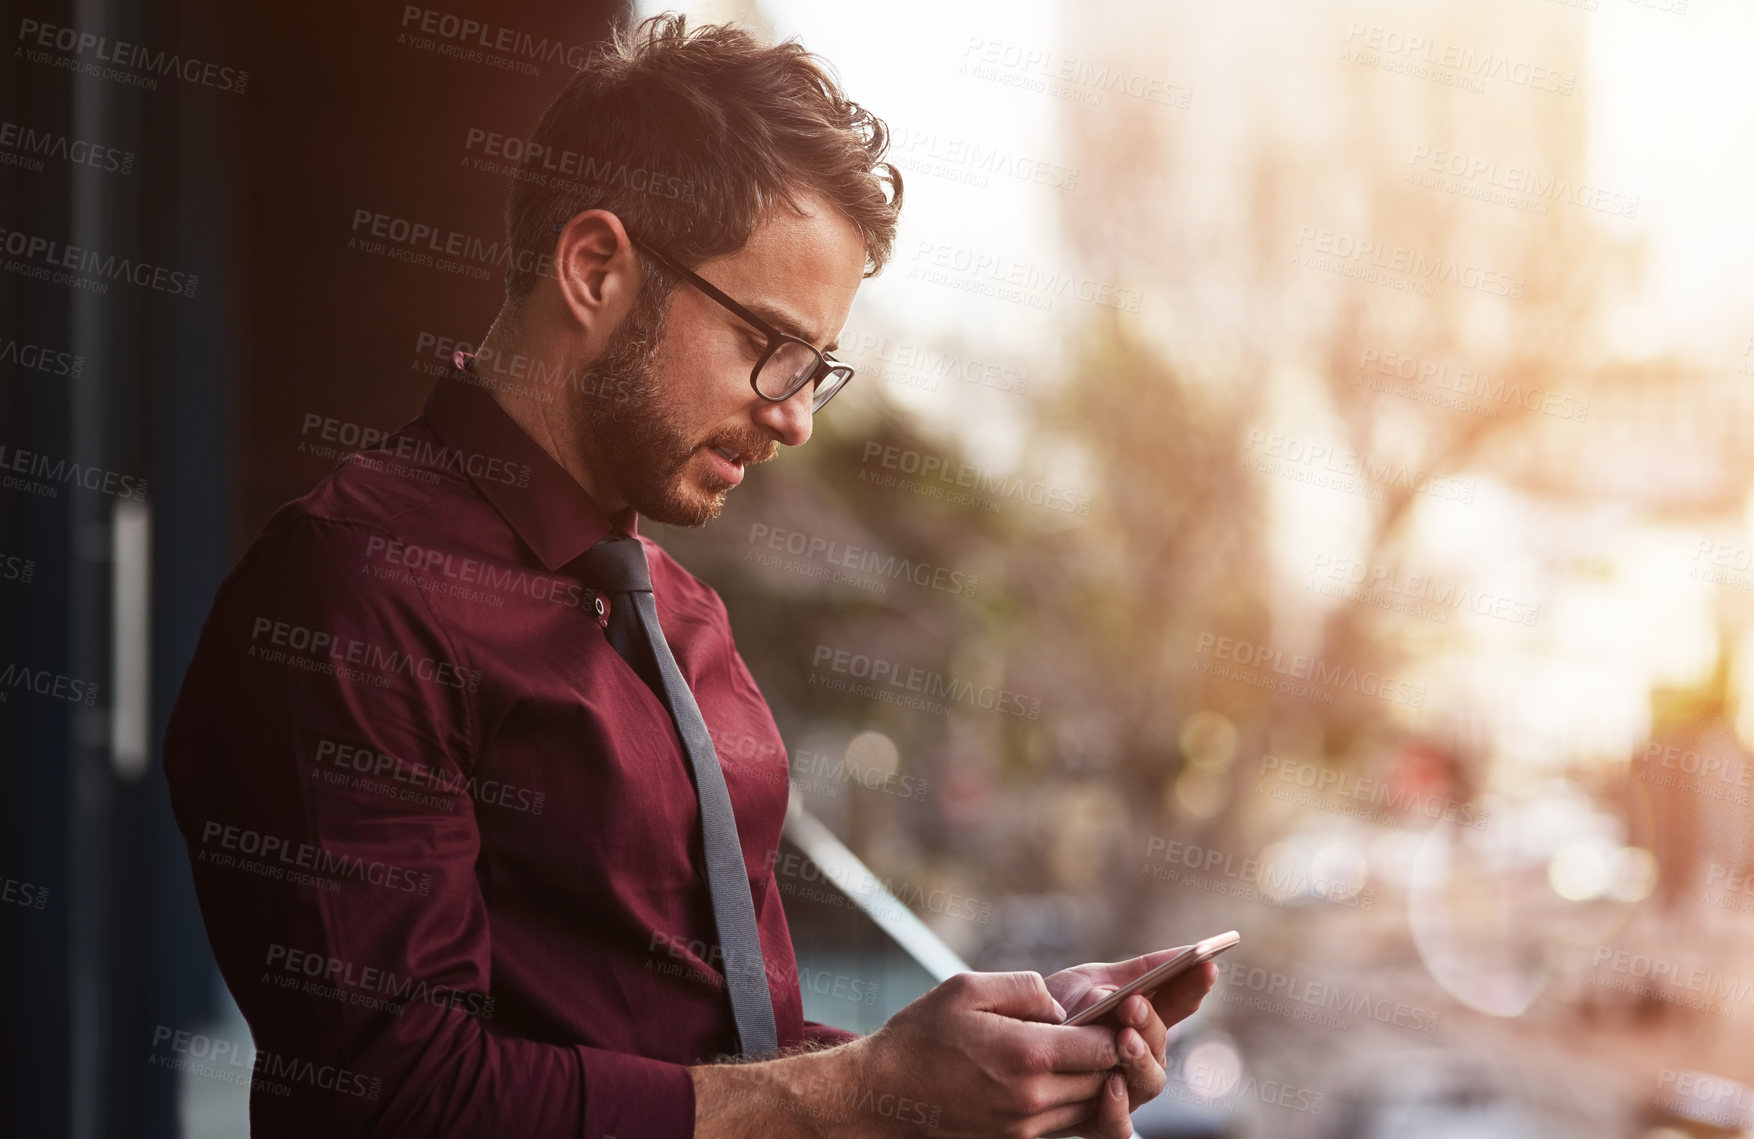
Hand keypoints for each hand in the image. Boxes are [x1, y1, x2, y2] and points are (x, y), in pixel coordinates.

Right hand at [844, 970, 1137, 1138]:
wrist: (882, 1095)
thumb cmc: (921, 1037)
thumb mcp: (967, 988)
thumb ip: (1025, 988)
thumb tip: (1063, 1006)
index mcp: (1026, 1056)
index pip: (1104, 1046)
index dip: (1117, 1026)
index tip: (1117, 1008)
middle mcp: (1033, 1099)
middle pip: (1105, 1078)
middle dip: (1113, 1052)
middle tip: (1115, 1025)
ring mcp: (1025, 1127)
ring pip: (1090, 1105)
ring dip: (1096, 1078)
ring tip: (1086, 1047)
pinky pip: (1066, 1122)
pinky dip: (1073, 1097)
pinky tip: (1059, 1072)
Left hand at [1042, 951, 1218, 1121]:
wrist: (1014, 1052)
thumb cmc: (1058, 1011)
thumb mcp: (1084, 985)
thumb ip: (1117, 981)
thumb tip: (1157, 967)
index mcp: (1144, 1019)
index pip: (1177, 1002)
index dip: (1193, 984)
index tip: (1206, 963)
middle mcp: (1143, 1056)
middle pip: (1161, 1041)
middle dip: (1150, 1021)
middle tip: (1133, 1004)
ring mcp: (1128, 1090)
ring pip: (1149, 1081)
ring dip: (1139, 1059)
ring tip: (1124, 1040)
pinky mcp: (1102, 1121)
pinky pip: (1118, 1124)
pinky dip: (1116, 1106)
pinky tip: (1109, 1084)